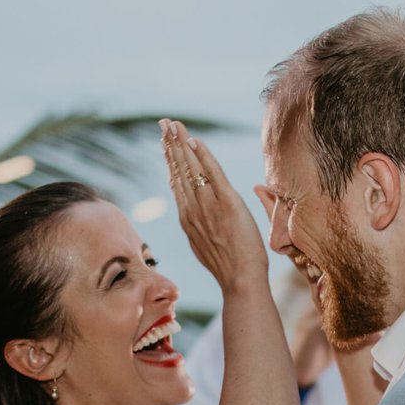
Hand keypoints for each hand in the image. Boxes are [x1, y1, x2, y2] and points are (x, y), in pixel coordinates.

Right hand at [160, 119, 265, 290]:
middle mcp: (193, 210)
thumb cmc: (231, 268)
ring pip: (191, 168)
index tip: (165, 143)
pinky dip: (203, 155)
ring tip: (174, 124)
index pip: (176, 182)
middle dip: (170, 144)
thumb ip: (200, 227)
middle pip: (178, 170)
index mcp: (188, 219)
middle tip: (164, 123)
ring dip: (181, 143)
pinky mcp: (227, 204)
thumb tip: (197, 217)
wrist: (240, 281)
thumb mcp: (206, 245)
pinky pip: (212, 173)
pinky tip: (195, 141)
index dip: (170, 160)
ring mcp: (208, 206)